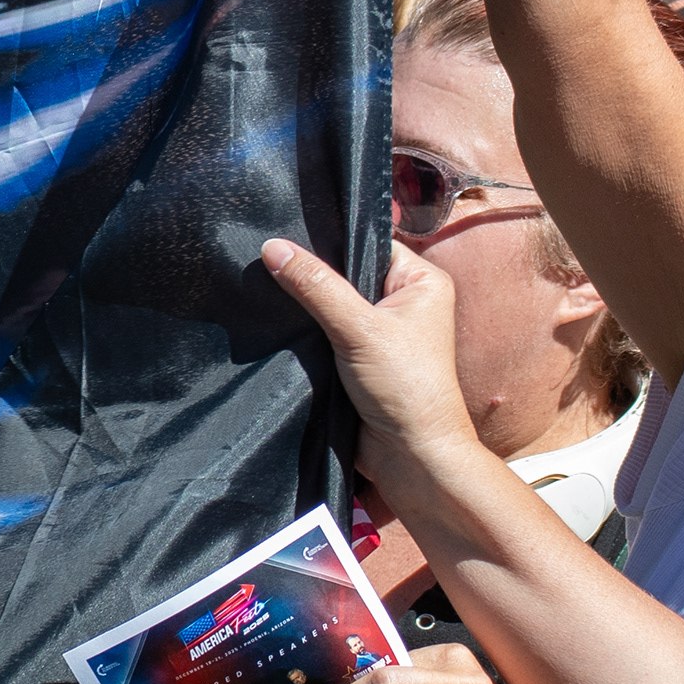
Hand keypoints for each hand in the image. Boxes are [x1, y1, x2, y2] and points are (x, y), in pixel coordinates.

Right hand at [256, 236, 481, 509]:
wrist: (410, 456)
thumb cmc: (405, 387)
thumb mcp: (358, 328)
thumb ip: (316, 286)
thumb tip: (272, 246)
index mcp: (421, 281)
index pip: (368, 242)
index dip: (330, 237)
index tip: (286, 227)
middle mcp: (403, 300)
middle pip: (347, 271)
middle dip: (312, 271)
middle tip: (266, 254)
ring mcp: (378, 330)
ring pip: (331, 302)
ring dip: (305, 303)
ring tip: (263, 282)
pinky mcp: (356, 356)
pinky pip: (324, 330)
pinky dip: (304, 329)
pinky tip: (274, 317)